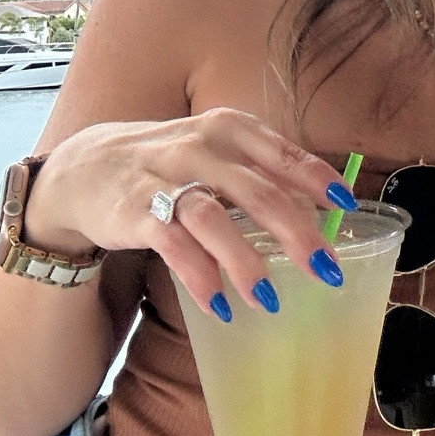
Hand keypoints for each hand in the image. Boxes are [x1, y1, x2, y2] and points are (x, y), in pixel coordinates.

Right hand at [23, 110, 354, 317]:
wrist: (87, 168)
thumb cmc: (172, 164)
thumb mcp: (219, 153)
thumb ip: (263, 176)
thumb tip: (322, 212)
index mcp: (231, 131)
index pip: (283, 153)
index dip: (317, 179)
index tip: (347, 204)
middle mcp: (202, 148)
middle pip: (258, 192)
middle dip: (297, 233)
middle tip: (326, 270)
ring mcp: (165, 178)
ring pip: (214, 219)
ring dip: (246, 262)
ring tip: (270, 299)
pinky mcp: (134, 211)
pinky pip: (172, 245)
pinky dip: (198, 276)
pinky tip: (220, 304)